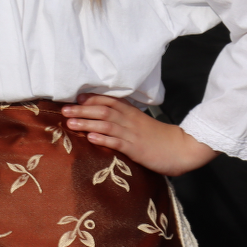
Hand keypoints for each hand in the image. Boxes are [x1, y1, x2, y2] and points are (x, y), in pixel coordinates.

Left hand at [62, 95, 217, 175]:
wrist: (182, 148)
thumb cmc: (159, 137)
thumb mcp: (141, 124)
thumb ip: (125, 118)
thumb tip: (104, 117)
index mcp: (131, 112)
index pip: (108, 101)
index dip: (91, 98)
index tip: (74, 98)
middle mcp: (129, 120)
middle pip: (102, 110)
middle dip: (81, 110)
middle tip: (64, 110)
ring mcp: (132, 134)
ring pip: (106, 124)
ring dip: (87, 123)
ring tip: (70, 123)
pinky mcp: (135, 148)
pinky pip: (117, 142)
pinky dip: (103, 139)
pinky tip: (91, 138)